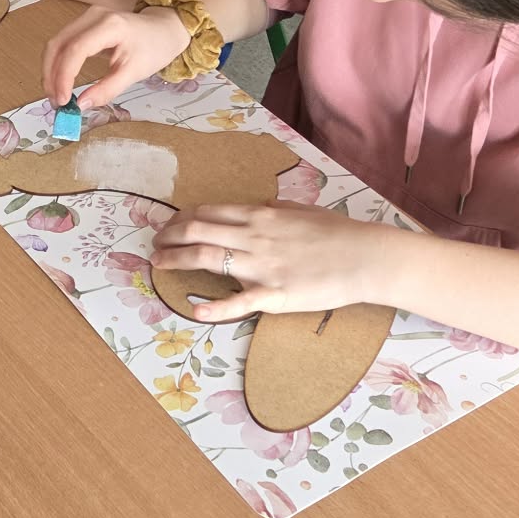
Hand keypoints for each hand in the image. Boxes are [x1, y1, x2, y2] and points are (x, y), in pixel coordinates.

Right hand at [42, 5, 186, 108]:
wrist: (164, 29)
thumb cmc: (154, 48)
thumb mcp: (135, 72)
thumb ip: (108, 89)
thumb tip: (81, 106)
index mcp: (109, 26)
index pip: (76, 49)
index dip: (64, 76)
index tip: (63, 101)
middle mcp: (92, 16)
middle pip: (58, 44)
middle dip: (51, 75)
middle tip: (55, 102)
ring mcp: (86, 17)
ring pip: (56, 43)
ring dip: (51, 70)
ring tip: (56, 95)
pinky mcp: (84, 23)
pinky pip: (63, 43)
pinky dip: (58, 63)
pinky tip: (60, 81)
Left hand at [153, 202, 381, 322]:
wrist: (364, 257)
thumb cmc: (336, 232)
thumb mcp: (300, 210)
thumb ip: (274, 210)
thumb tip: (258, 208)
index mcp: (260, 215)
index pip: (208, 212)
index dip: (181, 218)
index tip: (169, 226)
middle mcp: (254, 236)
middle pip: (198, 230)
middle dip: (169, 236)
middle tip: (155, 244)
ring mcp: (262, 266)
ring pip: (208, 258)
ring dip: (176, 260)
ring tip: (158, 265)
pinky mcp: (274, 295)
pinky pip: (239, 301)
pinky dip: (214, 306)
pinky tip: (194, 309)